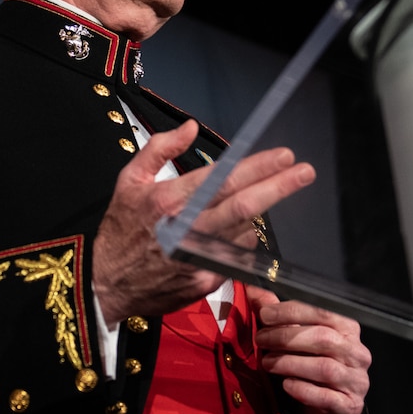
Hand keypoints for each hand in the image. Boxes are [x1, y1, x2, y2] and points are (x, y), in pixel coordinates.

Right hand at [91, 121, 314, 322]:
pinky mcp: (205, 281)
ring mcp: (198, 258)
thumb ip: (159, 148)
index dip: (257, 166)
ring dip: (255, 216)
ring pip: (245, 231)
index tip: (283, 155)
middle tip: (305, 172)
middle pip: (242, 205)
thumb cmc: (120, 230)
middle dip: (278, 187)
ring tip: (248, 205)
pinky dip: (239, 240)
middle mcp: (186, 229)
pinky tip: (230, 232)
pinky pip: (236, 255)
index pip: (222, 179)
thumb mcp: (128, 180)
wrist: (107, 286)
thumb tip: (190, 127)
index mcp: (168, 200)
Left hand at [251, 289, 369, 413]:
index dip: (292, 311)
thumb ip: (277, 316)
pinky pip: (327, 397)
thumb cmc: (309, 369)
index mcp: (347, 329)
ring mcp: (356, 381)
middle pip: (323, 338)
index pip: (323, 312)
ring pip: (324, 368)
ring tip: (266, 363)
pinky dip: (303, 389)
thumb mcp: (294, 340)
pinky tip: (286, 385)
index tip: (264, 314)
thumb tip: (253, 290)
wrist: (325, 413)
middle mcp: (357, 353)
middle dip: (286, 337)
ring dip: (290, 363)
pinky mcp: (350, 406)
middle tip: (260, 340)